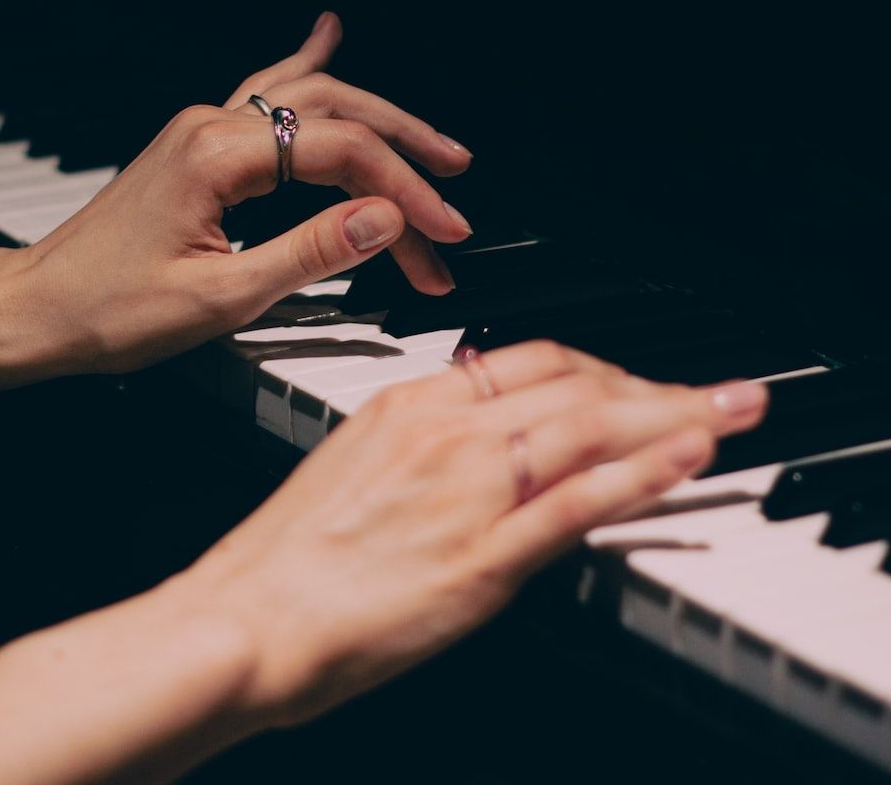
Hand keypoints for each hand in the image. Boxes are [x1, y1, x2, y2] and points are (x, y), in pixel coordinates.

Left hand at [7, 11, 473, 374]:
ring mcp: (204, 130)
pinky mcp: (200, 147)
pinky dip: (306, 69)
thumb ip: (310, 253)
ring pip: (308, 102)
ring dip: (374, 120)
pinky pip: (264, 93)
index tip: (443, 232)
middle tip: (455, 183)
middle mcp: (211, 127)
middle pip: (335, 116)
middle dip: (403, 153)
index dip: (404, 192)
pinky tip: (327, 36)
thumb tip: (385, 219)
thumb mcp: (221, 297)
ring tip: (429, 140)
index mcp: (217, 157)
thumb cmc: (109, 309)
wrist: (39, 307)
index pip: (341, 155)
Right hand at [186, 341, 767, 726]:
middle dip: (656, 385)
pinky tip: (686, 459)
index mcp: (412, 402)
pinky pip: (576, 502)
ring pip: (590, 429)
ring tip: (729, 414)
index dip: (604, 365)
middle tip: (712, 392)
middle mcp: (445, 431)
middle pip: (577, 383)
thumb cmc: (289, 554)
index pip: (533, 356)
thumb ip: (425, 435)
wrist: (246, 618)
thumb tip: (477, 415)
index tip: (640, 382)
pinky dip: (641, 474)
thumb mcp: (356, 460)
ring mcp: (467, 491)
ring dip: (672, 416)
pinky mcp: (481, 557)